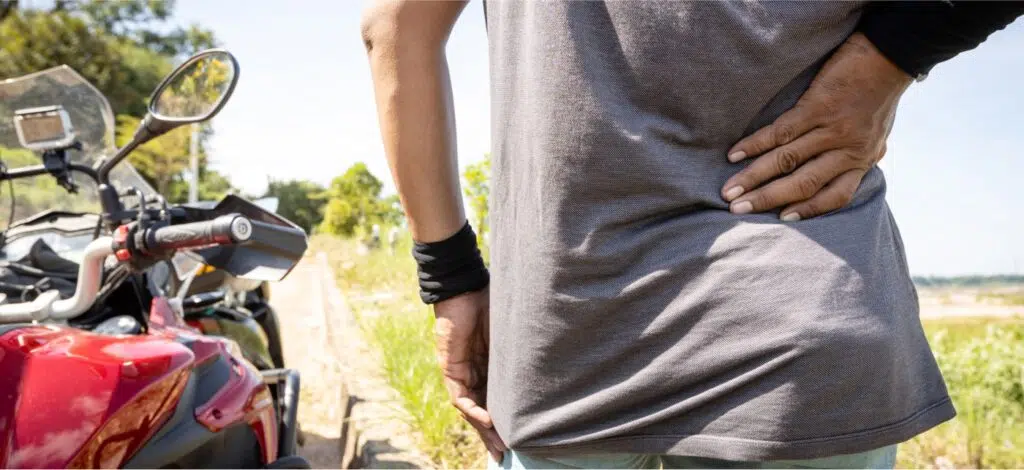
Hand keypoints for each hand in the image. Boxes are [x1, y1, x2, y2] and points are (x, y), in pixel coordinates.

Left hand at [433, 287, 506, 461]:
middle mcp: (475, 372)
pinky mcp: (451, 368)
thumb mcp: (512, 335)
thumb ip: (521, 351)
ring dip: (484, 429)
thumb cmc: (491, 303)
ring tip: (500, 446)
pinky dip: (474, 410)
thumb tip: (551, 360)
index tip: (519, 438)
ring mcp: (461, 372)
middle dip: (494, 435)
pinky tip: (488, 421)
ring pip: (471, 409)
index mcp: (490, 365)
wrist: (466, 287)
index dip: (505, 419)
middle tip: (505, 454)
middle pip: (483, 410)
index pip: (496, 399)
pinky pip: (461, 396)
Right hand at [721, 32, 912, 220]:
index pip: (835, 196)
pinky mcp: (817, 107)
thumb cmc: (880, 94)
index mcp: (862, 160)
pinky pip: (781, 132)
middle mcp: (847, 150)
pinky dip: (755, 144)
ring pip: (786, 160)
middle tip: (738, 209)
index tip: (782, 218)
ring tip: (730, 190)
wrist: (890, 54)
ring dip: (754, 177)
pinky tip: (736, 155)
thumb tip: (839, 172)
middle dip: (767, 198)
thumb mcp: (876, 134)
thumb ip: (857, 155)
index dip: (808, 210)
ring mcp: (831, 129)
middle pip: (803, 184)